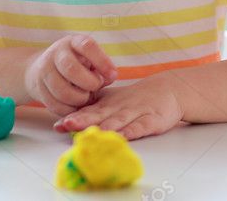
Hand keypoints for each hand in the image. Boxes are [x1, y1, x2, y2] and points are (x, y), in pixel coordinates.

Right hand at [24, 35, 117, 116]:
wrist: (43, 69)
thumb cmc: (76, 64)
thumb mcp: (90, 59)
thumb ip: (101, 67)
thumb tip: (110, 77)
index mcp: (73, 42)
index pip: (87, 46)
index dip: (102, 61)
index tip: (114, 75)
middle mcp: (56, 53)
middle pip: (71, 69)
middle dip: (89, 84)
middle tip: (95, 87)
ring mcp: (45, 71)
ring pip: (62, 91)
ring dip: (79, 99)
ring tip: (86, 97)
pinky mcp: (39, 89)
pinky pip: (55, 105)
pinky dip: (69, 109)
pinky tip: (75, 105)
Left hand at [52, 73, 183, 140]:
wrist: (169, 89)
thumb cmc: (136, 98)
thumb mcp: (113, 100)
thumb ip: (93, 110)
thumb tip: (66, 121)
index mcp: (109, 103)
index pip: (89, 110)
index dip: (74, 117)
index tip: (58, 124)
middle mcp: (120, 107)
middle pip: (100, 115)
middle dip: (83, 121)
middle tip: (67, 125)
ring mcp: (136, 113)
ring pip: (118, 120)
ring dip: (104, 126)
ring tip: (91, 133)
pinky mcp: (153, 120)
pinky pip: (141, 126)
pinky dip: (131, 131)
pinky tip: (122, 136)